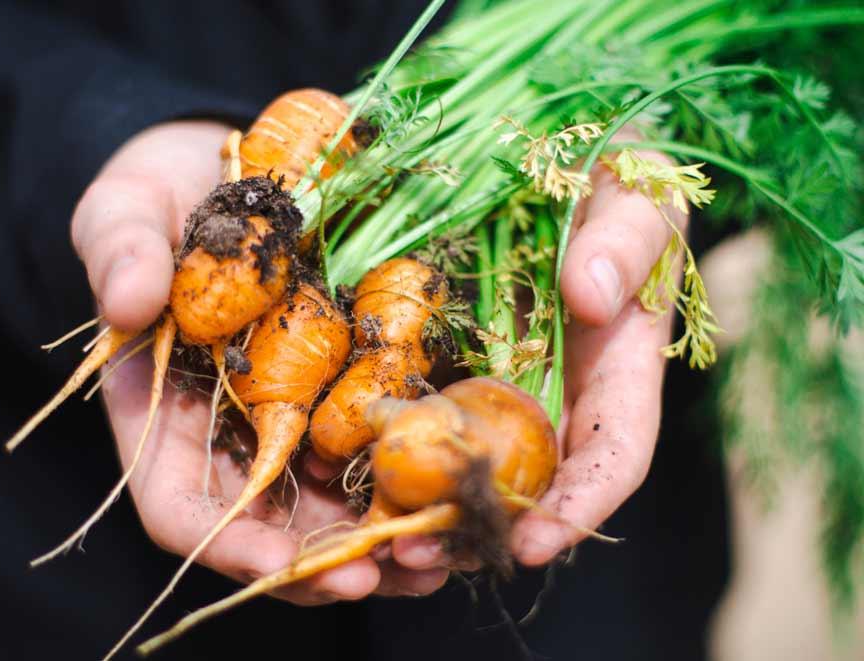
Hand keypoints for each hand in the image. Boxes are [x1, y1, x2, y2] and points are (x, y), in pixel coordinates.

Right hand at [71, 120, 447, 603]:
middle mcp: (230, 433)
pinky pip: (380, 449)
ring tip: (437, 554)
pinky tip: (456, 489)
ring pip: (333, 505)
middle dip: (321, 563)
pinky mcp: (348, 389)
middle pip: (269, 529)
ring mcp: (294, 417)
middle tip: (383, 574)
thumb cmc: (164, 195)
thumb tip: (124, 301)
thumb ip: (118, 248)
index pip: (179, 505)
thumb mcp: (127, 208)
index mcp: (161, 413)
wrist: (236, 172)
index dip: (226, 543)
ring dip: (380, 541)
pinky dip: (412, 479)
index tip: (279, 565)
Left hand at [390, 149, 681, 570]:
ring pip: (474, 465)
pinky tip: (350, 474)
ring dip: (429, 509)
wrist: (564, 163)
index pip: (614, 452)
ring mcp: (505, 383)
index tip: (538, 543)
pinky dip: (398, 454)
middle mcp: (563, 393)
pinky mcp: (456, 363)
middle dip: (481, 528)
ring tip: (379, 540)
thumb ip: (626, 241)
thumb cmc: (619, 183)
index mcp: (620, 367)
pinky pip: (428, 418)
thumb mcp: (637, 196)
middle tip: (423, 557)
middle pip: (533, 484)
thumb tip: (592, 297)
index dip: (580, 504)